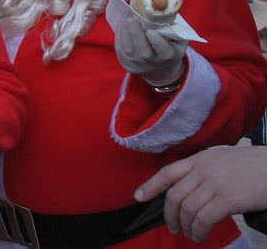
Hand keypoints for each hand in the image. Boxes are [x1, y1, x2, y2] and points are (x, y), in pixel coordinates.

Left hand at [114, 18, 186, 84]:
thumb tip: (159, 2)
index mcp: (170, 55)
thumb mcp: (177, 34)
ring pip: (129, 50)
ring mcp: (139, 66)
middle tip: (131, 18)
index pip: (165, 52)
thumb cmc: (169, 43)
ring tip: (125, 16)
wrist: (159, 64)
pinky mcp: (127, 64)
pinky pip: (120, 49)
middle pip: (143, 52)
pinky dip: (119, 35)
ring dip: (125, 31)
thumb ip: (170, 22)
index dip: (158, 43)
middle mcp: (155, 63)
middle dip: (136, 34)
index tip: (151, 31)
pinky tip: (121, 24)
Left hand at [135, 146, 266, 241]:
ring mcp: (214, 183)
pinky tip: (200, 235)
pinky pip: (203, 218)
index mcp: (201, 159)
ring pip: (187, 209)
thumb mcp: (224, 159)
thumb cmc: (255, 166)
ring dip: (186, 226)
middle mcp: (203, 169)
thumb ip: (206, 170)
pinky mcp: (227, 198)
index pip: (168, 172)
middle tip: (173, 228)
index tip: (138, 197)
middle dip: (169, 215)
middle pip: (174, 195)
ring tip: (191, 234)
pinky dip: (198, 230)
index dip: (150, 185)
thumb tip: (192, 188)